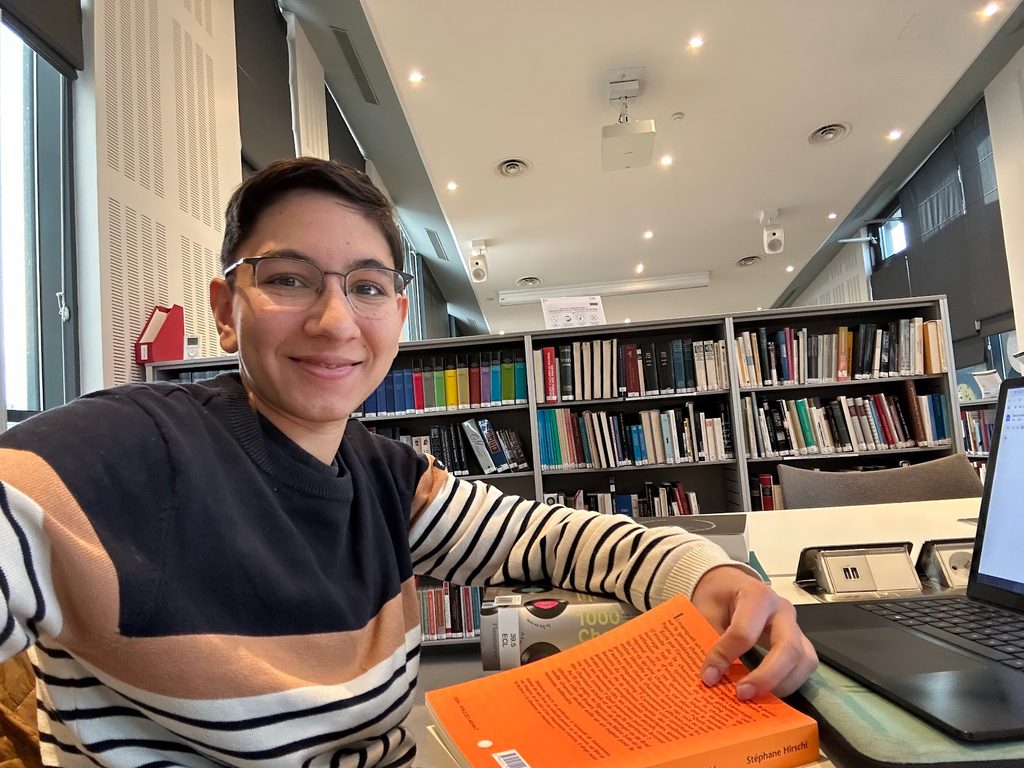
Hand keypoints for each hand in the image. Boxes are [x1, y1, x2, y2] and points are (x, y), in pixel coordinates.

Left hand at [690, 565, 816, 700]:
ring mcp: (795, 625)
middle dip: (766, 676)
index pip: (744, 632)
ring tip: (757, 697)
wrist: (729, 584)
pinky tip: (768, 692)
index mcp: (756, 595)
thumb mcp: (704, 610)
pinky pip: (805, 665)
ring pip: (805, 659)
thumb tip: (710, 678)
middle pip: (787, 647)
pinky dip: (791, 682)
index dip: (726, 657)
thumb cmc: (718, 596)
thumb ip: (708, 640)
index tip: (708, 677)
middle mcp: (782, 609)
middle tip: (742, 694)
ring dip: (783, 684)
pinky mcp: (799, 640)